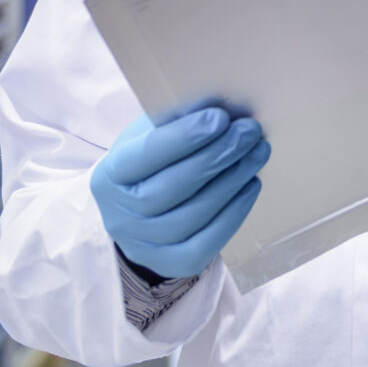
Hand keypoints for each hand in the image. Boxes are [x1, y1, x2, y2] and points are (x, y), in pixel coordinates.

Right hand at [90, 106, 271, 280]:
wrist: (134, 211)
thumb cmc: (149, 163)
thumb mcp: (149, 135)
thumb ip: (175, 119)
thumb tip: (217, 102)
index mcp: (110, 176)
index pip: (145, 155)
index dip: (184, 137)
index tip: (220, 117)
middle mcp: (120, 215)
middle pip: (172, 188)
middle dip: (217, 156)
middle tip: (249, 131)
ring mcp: (143, 245)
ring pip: (193, 216)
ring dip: (232, 181)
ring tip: (257, 153)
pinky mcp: (169, 264)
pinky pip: (206, 244)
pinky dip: (234, 213)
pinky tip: (250, 185)